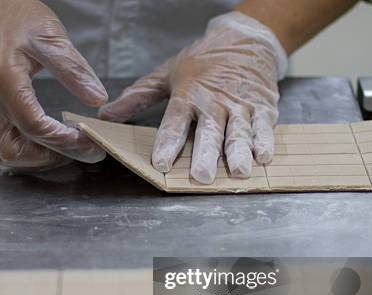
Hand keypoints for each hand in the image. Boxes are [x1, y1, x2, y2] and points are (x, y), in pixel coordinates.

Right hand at [0, 0, 107, 170]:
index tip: (90, 141)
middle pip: (11, 151)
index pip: (32, 125)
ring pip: (3, 153)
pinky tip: (49, 140)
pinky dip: (26, 152)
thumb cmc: (16, 15)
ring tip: (66, 146)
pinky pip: (2, 144)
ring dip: (36, 159)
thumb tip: (98, 99)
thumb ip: (74, 69)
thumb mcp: (50, 36)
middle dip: (48, 158)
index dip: (63, 140)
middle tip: (79, 149)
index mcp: (3, 79)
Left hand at [99, 12, 286, 183]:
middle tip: (202, 176)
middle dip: (206, 155)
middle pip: (209, 132)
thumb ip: (138, 96)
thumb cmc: (204, 61)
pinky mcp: (263, 108)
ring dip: (238, 153)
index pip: (175, 122)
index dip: (168, 143)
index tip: (161, 162)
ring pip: (239, 133)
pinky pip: (264, 128)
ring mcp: (241, 106)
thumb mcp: (167, 74)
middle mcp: (215, 103)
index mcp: (189, 95)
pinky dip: (265, 142)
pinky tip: (263, 157)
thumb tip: (106, 114)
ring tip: (237, 172)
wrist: (247, 40)